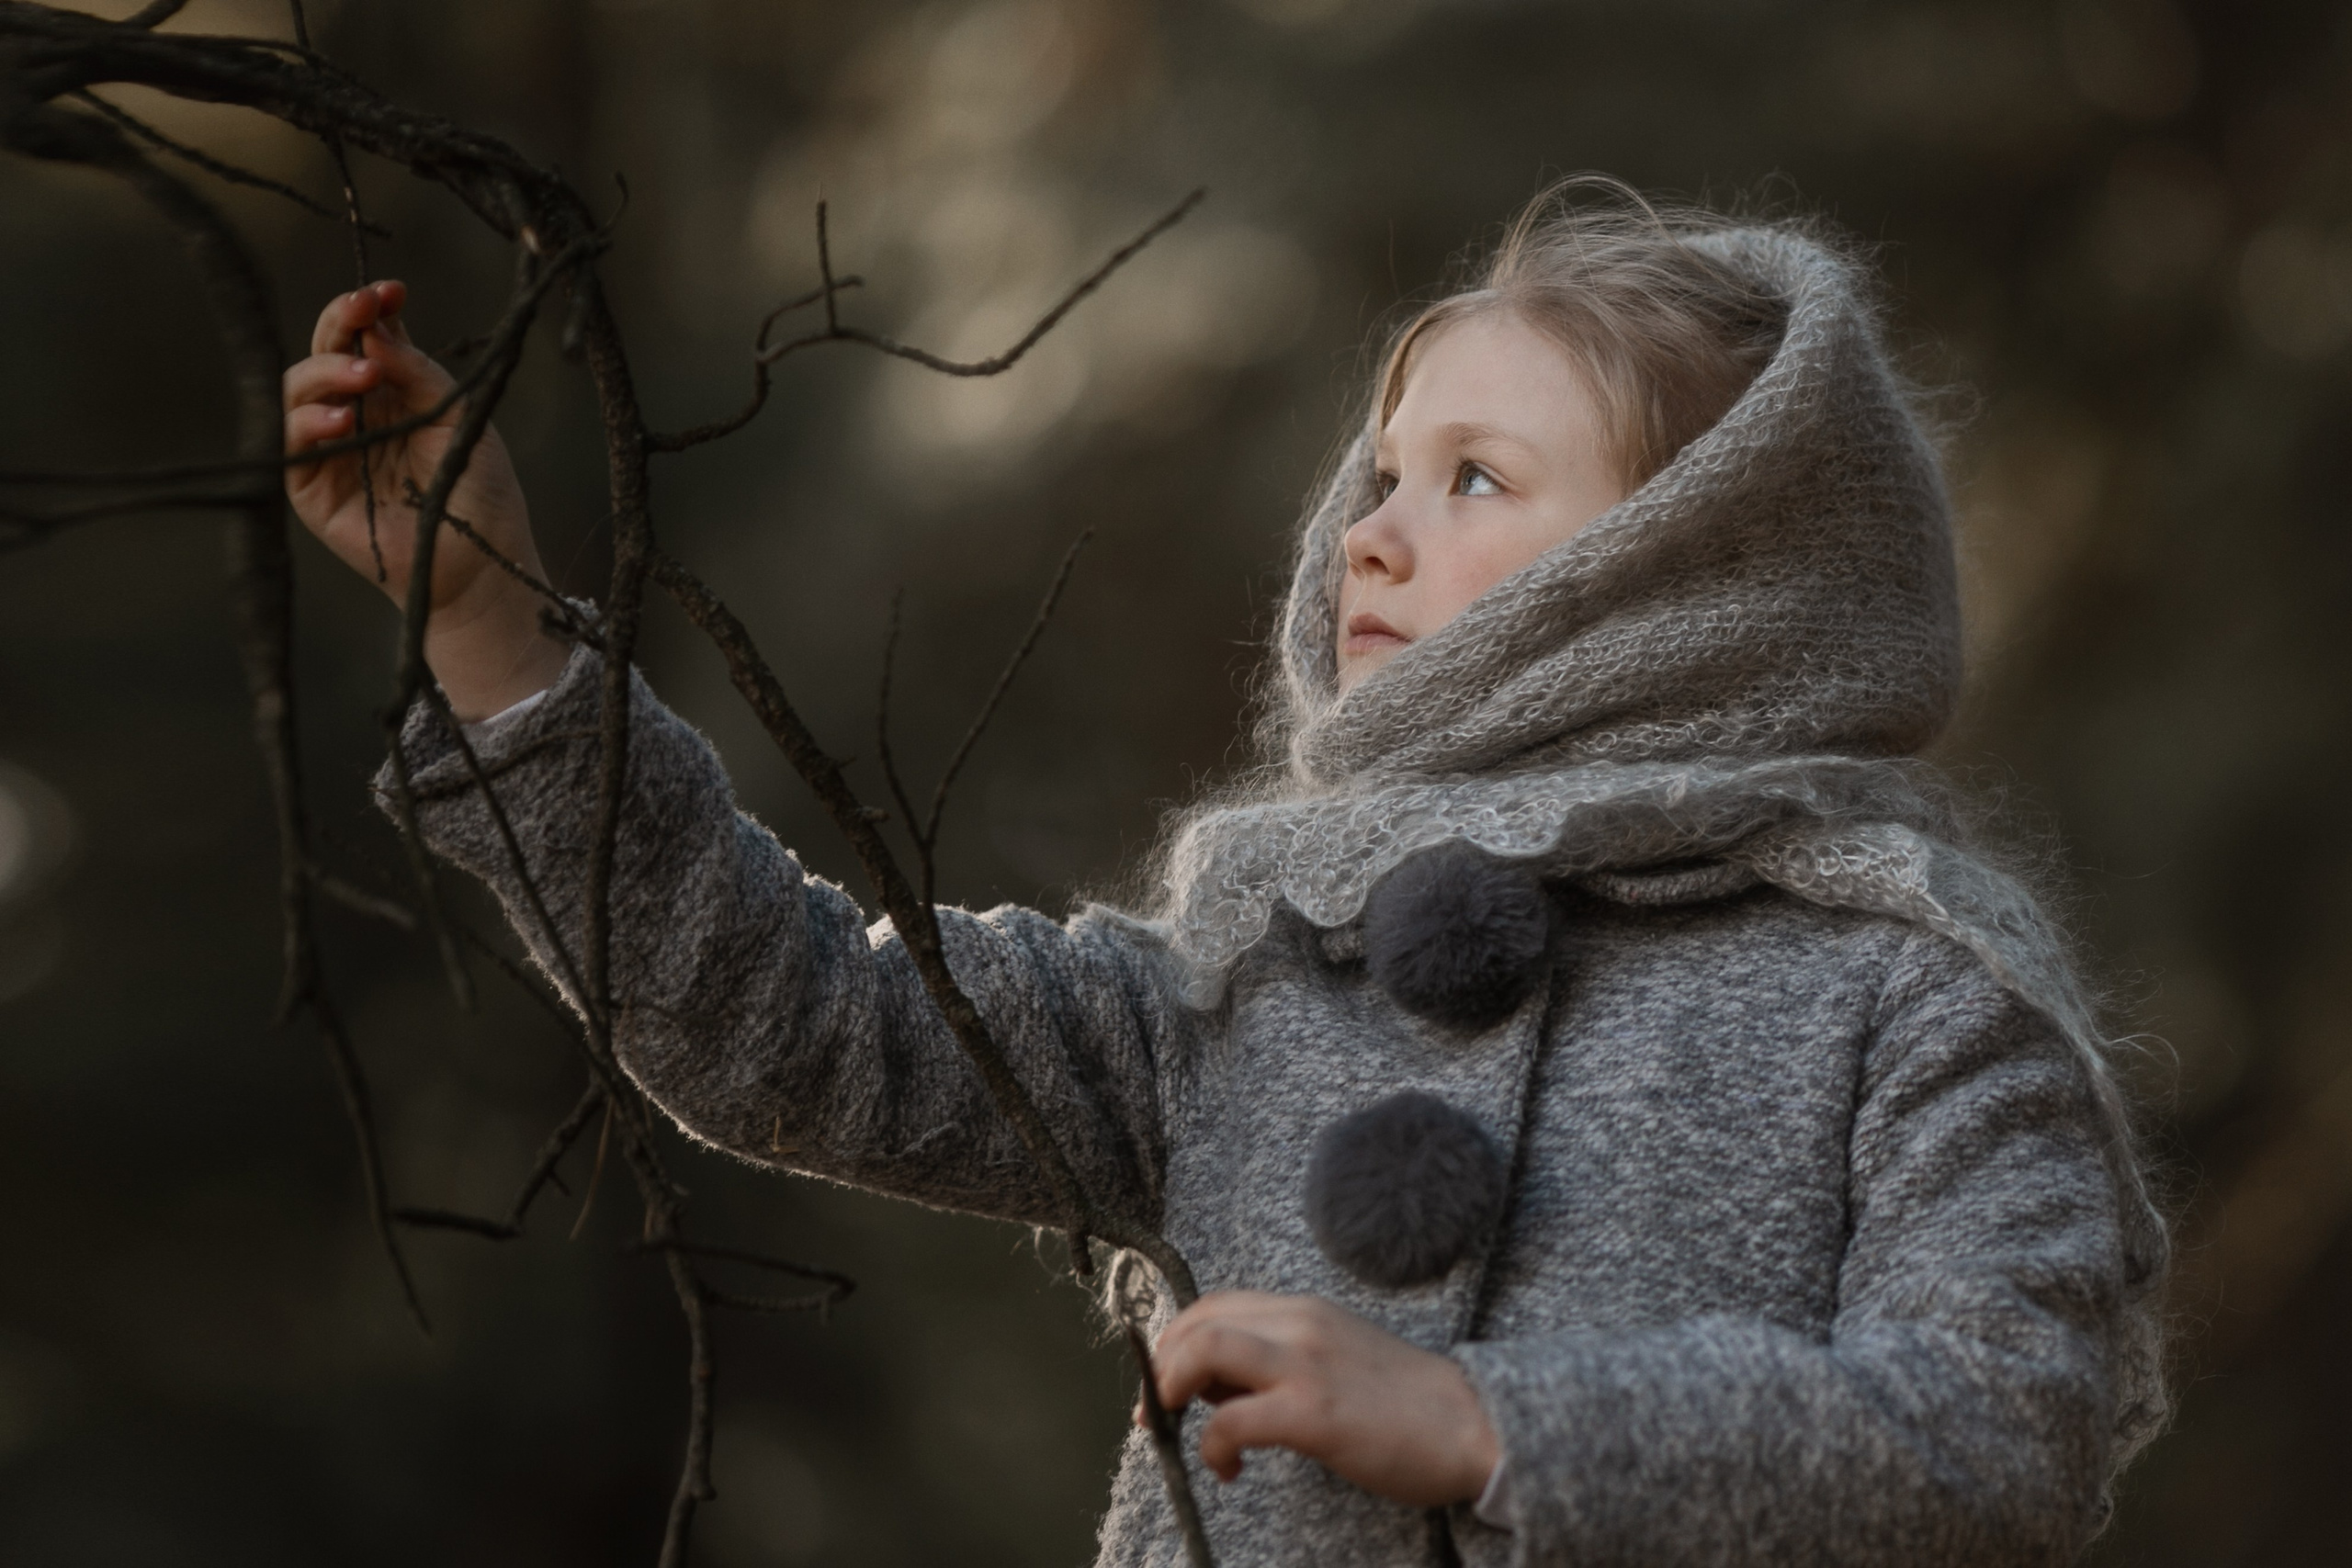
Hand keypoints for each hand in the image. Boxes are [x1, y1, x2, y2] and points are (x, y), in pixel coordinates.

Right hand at [284, 280, 565, 718]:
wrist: (481, 565)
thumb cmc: (479, 493)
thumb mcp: (459, 419)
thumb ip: (419, 373)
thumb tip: (378, 325)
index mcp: (394, 391)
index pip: (367, 336)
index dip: (369, 308)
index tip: (390, 290)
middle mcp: (356, 413)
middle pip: (326, 351)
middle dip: (340, 322)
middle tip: (364, 308)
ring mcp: (330, 448)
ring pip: (299, 389)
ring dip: (327, 371)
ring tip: (365, 374)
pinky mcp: (310, 488)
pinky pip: (292, 443)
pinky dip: (312, 423)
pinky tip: (343, 419)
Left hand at [1146, 1291, 1499, 1507]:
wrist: (1475, 1424)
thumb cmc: (1409, 1405)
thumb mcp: (1338, 1358)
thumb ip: (1283, 1359)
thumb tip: (1217, 1387)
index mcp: (1305, 1311)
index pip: (1214, 1306)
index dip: (1176, 1342)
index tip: (1168, 1383)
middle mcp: (1300, 1324)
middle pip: (1198, 1322)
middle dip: (1162, 1367)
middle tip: (1158, 1414)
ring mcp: (1306, 1365)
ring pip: (1204, 1351)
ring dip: (1171, 1390)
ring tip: (1177, 1431)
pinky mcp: (1314, 1413)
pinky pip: (1232, 1421)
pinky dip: (1212, 1446)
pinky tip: (1230, 1470)